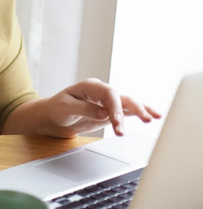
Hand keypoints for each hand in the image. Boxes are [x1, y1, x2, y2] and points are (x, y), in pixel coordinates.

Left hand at [45, 78, 161, 136]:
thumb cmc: (57, 109)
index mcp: (90, 87)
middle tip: (145, 120)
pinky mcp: (111, 112)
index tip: (116, 121)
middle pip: (122, 97)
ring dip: (141, 111)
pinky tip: (153, 116)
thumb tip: (104, 113)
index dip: (115, 107)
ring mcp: (108, 102)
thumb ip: (85, 109)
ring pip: (128, 104)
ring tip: (153, 119)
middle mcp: (102, 92)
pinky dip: (140, 113)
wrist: (54, 117)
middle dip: (134, 109)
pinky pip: (128, 111)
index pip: (108, 94)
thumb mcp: (66, 108)